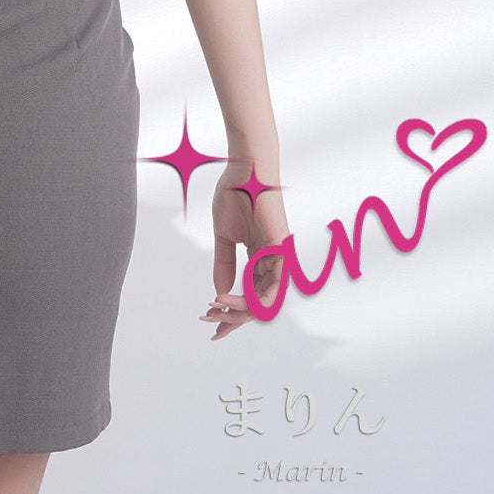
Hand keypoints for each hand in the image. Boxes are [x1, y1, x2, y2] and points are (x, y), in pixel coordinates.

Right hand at [199, 157, 290, 340]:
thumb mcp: (224, 236)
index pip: (250, 294)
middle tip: (211, 323)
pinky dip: (251, 300)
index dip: (232, 311)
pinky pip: (272, 288)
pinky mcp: (282, 252)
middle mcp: (273, 261)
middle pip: (258, 303)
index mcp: (261, 256)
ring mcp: (280, 258)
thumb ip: (224, 264)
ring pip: (265, 302)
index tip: (212, 323)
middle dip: (234, 318)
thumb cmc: (235, 194)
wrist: (245, 170)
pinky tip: (227, 300)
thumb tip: (220, 292)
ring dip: (240, 312)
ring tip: (217, 312)